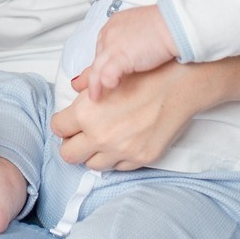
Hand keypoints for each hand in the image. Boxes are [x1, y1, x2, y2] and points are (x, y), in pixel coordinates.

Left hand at [52, 60, 205, 171]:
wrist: (182, 83)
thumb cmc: (147, 73)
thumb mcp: (110, 71)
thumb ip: (87, 82)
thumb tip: (75, 86)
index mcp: (86, 112)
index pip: (57, 128)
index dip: (62, 123)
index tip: (68, 121)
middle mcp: (100, 135)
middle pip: (68, 154)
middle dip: (72, 143)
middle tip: (80, 134)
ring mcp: (121, 150)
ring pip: (91, 165)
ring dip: (93, 153)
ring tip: (103, 137)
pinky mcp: (140, 158)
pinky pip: (118, 167)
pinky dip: (116, 157)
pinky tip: (123, 141)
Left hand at [81, 6, 178, 99]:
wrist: (174, 24)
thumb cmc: (166, 25)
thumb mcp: (143, 29)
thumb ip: (133, 39)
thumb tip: (133, 52)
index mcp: (115, 24)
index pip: (102, 46)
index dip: (105, 60)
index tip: (106, 70)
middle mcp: (110, 33)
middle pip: (98, 57)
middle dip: (97, 73)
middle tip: (96, 86)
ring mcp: (113, 45)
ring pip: (97, 68)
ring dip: (95, 84)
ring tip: (96, 96)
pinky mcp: (121, 57)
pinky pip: (106, 75)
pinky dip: (106, 84)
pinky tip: (110, 89)